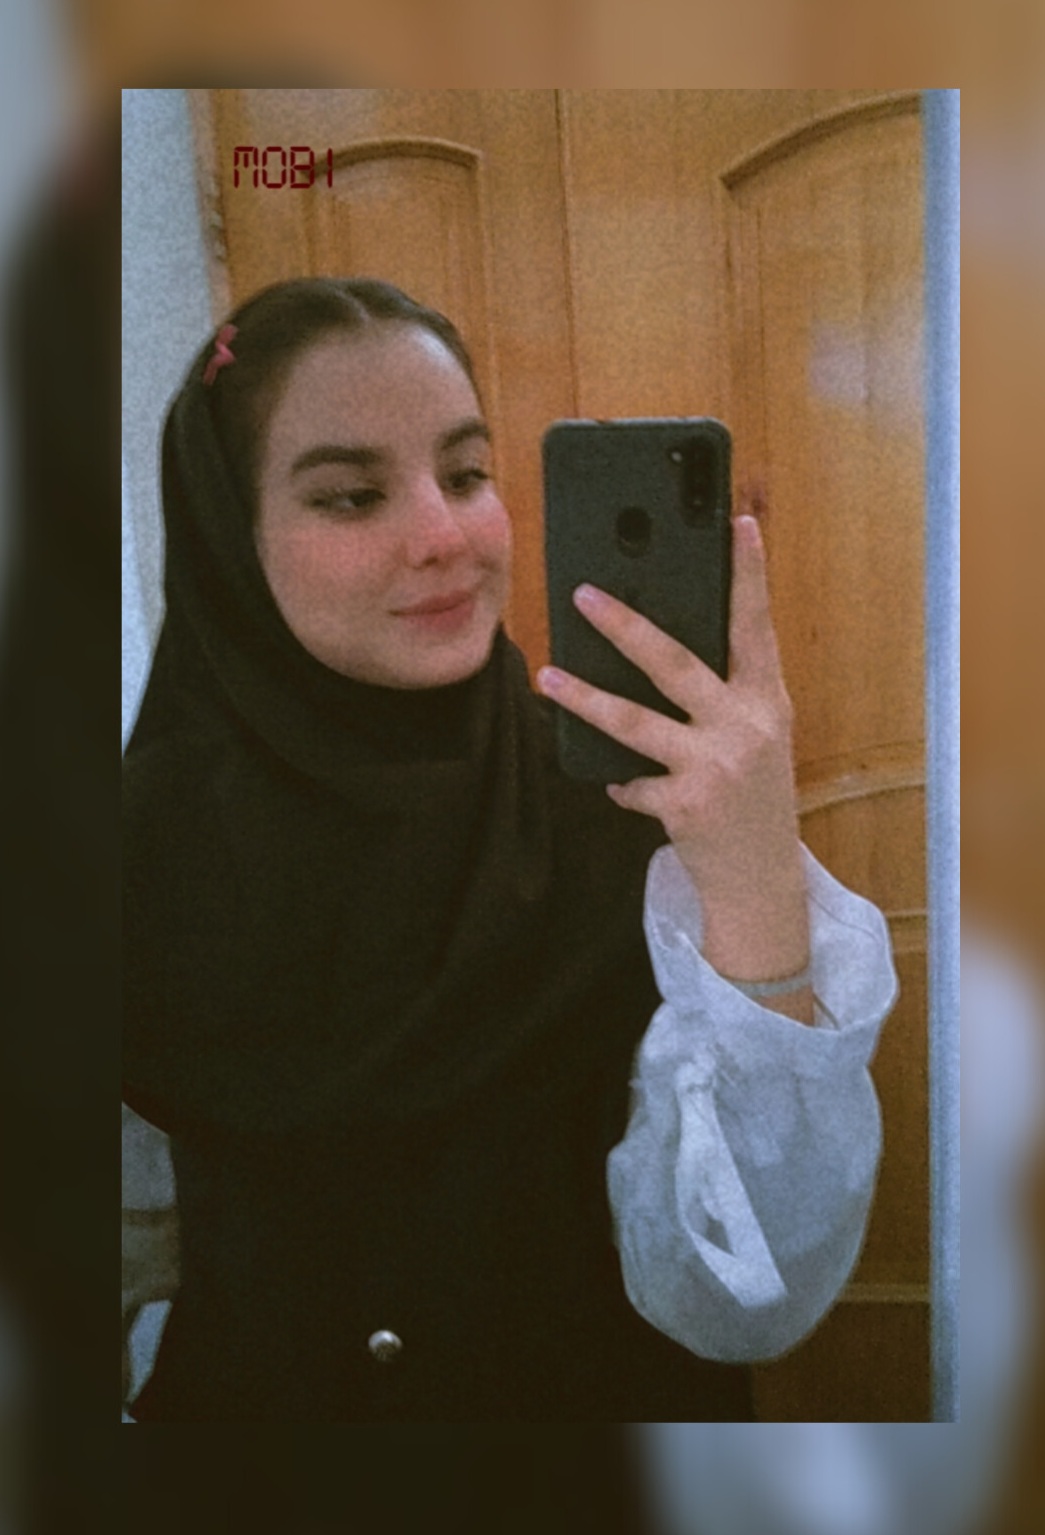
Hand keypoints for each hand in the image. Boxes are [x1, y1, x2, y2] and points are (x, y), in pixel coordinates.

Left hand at [537, 515, 810, 997]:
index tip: (736, 523)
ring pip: (635, 721)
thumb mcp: (757, 737)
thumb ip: (724, 695)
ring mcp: (715, 767)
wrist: (760, 880)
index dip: (748, 575)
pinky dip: (618, 781)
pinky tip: (612, 782)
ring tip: (548, 677)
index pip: (756, 626)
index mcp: (766, 701)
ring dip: (585, 698)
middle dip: (626, 625)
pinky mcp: (685, 805)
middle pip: (675, 663)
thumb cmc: (752, 797)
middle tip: (583, 594)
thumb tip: (659, 645)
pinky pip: (630, 782)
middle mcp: (745, 727)